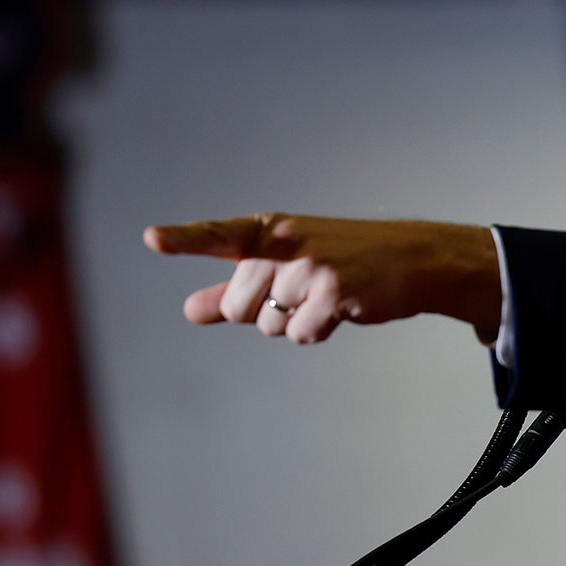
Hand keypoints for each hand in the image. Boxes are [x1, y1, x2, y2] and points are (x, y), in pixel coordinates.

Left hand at [144, 213, 502, 344]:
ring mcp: (309, 264)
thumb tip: (189, 310)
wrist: (413, 258)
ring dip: (295, 323)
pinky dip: (319, 332)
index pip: (218, 235)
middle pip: (237, 305)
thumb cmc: (346, 260)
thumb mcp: (285, 266)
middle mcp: (284, 242)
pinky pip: (300, 334)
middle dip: (263, 313)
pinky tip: (343, 309)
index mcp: (268, 230)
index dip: (183, 239)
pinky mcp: (332, 290)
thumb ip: (234, 288)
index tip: (151, 238)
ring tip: (328, 297)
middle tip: (303, 293)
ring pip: (269, 324)